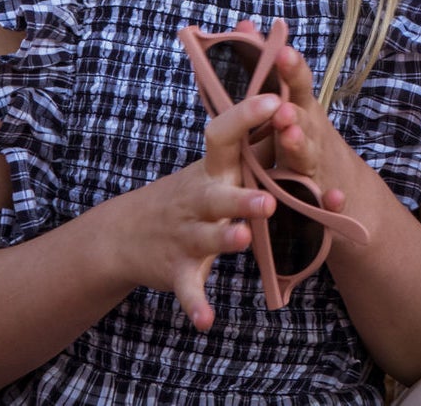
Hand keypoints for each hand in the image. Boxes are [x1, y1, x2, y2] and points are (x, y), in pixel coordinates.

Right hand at [103, 90, 282, 329]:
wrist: (124, 234)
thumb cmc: (191, 194)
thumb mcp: (214, 168)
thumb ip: (253, 146)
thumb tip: (295, 108)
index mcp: (212, 171)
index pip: (224, 135)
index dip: (247, 116)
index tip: (276, 100)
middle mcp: (198, 200)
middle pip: (218, 195)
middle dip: (242, 198)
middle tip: (269, 200)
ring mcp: (186, 236)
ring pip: (206, 238)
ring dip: (224, 239)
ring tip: (245, 239)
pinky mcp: (177, 271)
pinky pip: (188, 290)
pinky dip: (195, 306)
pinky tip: (206, 321)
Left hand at [259, 40, 351, 216]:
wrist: (342, 187)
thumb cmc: (304, 136)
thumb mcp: (287, 102)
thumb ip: (264, 68)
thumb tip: (243, 24)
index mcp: (300, 109)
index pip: (295, 85)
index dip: (291, 70)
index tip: (281, 51)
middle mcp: (311, 133)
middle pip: (304, 119)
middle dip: (294, 112)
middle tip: (282, 107)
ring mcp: (317, 164)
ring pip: (308, 156)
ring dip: (301, 146)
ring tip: (291, 137)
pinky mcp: (321, 197)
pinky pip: (327, 201)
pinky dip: (332, 201)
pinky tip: (332, 199)